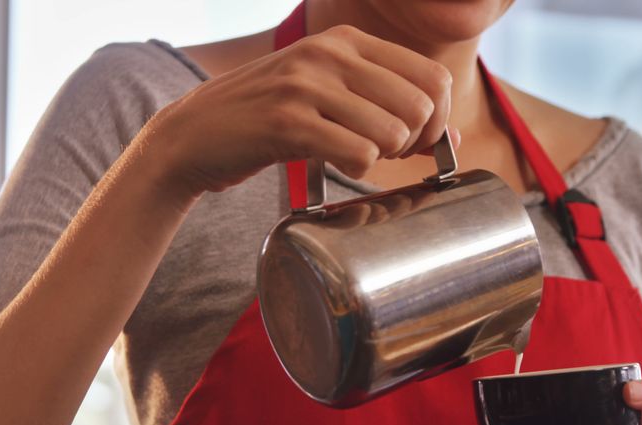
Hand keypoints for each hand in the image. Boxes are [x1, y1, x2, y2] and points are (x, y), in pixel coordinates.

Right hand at [140, 25, 454, 197]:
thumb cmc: (264, 119)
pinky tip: (335, 166)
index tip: (415, 142)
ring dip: (383, 158)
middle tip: (384, 155)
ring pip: (393, 132)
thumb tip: (450, 140)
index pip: (431, 76)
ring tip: (354, 157)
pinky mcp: (287, 123)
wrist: (192, 134)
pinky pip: (359, 153)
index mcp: (344, 39)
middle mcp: (328, 53)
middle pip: (420, 105)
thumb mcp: (323, 90)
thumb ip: (380, 102)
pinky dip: (357, 169)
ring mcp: (306, 85)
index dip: (437, 119)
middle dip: (413, 142)